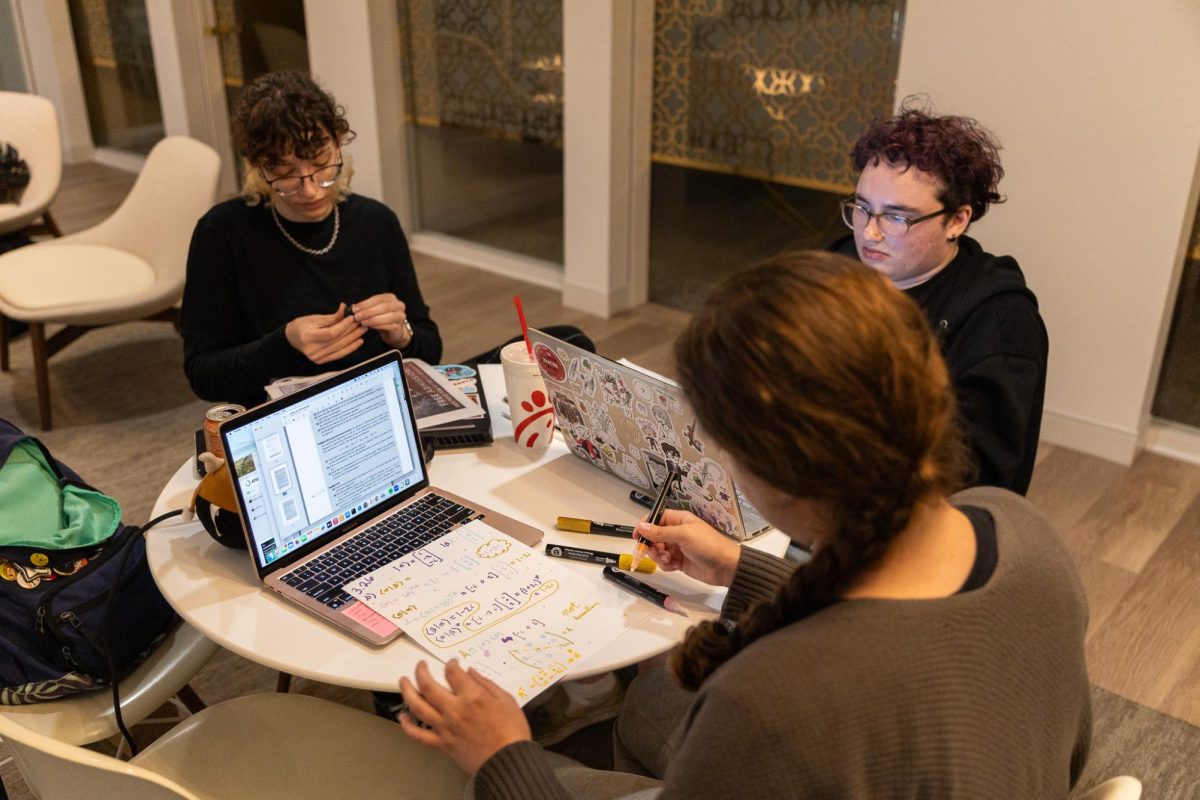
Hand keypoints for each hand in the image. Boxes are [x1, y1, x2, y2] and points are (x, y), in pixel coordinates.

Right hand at [284, 303, 365, 363]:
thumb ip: (331, 317)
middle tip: (362, 322)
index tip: (352, 318)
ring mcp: (317, 357)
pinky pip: (339, 354)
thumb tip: (345, 309)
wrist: (292, 338)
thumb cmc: (303, 326)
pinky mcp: (322, 361)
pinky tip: (358, 341)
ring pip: (341, 347)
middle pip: (338, 340)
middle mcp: (313, 349)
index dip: (344, 325)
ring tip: (363, 330)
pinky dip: (350, 348)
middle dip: (352, 330)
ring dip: (354, 338)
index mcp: (309, 336)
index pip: (331, 333)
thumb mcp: (314, 318)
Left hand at [351, 293, 411, 347]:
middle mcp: (398, 305)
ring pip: (387, 317)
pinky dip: (378, 326)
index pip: (378, 299)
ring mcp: (400, 316)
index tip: (355, 309)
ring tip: (362, 322)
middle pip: (383, 307)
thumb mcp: (373, 310)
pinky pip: (389, 326)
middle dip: (368, 312)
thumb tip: (352, 307)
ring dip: (373, 319)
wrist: (393, 331)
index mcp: (391, 298)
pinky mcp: (399, 326)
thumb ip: (365, 307)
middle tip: (357, 316)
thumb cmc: (381, 317)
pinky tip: (369, 327)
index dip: (366, 303)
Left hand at [399, 659, 530, 774]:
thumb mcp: (506, 700)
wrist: (507, 761)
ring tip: (403, 682)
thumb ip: (486, 684)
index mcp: (472, 696)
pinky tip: (403, 718)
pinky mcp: (442, 743)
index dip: (450, 664)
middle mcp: (454, 710)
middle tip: (420, 666)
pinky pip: (419, 735)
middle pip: (428, 685)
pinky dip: (407, 726)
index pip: (452, 673)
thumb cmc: (512, 732)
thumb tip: (471, 672)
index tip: (452, 664)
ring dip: (407, 691)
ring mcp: (445, 727)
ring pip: (418, 706)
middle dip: (421, 671)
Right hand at [635, 509, 740, 587]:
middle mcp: (677, 532)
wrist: (725, 567)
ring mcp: (678, 547)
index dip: (645, 525)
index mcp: (679, 520)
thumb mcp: (683, 535)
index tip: (637, 535)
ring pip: (657, 550)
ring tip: (668, 559)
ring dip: (658, 556)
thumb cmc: (708, 545)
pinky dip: (666, 564)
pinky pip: (664, 562)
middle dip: (651, 545)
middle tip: (653, 551)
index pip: (657, 518)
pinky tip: (674, 565)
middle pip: (654, 536)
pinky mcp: (679, 562)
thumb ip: (660, 532)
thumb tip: (641, 526)